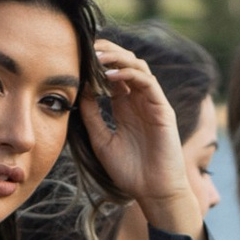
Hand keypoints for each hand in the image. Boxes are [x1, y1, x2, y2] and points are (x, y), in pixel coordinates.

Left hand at [88, 42, 192, 218]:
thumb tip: (79, 91)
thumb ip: (91, 115)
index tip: (77, 58)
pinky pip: (147, 82)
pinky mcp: (162, 109)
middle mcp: (139, 100)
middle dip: (107, 52)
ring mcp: (152, 103)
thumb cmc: (130, 171)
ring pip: (137, 66)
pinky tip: (110, 75)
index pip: (112, 74)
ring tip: (96, 57)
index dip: (97, 64)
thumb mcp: (101, 140)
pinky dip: (129, 74)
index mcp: (125, 106)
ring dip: (117, 58)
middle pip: (126, 63)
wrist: (153, 191)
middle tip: (86, 47)